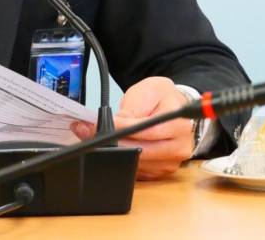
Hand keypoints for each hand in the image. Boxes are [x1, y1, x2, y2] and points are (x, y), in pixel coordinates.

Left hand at [72, 77, 193, 179]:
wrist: (172, 106)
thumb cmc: (160, 98)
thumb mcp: (146, 92)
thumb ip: (131, 110)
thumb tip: (113, 125)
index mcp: (178, 124)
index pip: (146, 131)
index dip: (121, 128)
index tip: (100, 124)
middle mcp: (179, 147)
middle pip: (141, 151)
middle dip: (112, 142)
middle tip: (86, 131)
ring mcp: (170, 162)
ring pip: (136, 164)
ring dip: (113, 153)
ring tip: (94, 137)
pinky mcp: (160, 171)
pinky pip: (137, 171)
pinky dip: (121, 160)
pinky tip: (111, 149)